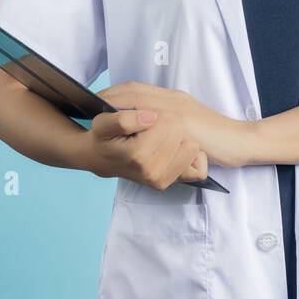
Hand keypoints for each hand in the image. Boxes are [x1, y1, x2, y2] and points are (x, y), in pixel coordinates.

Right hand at [82, 107, 209, 189]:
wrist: (101, 158)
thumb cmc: (104, 138)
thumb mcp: (103, 123)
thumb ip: (123, 119)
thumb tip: (150, 117)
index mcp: (137, 155)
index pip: (168, 122)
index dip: (156, 114)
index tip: (142, 119)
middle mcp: (152, 172)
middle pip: (181, 132)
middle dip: (167, 125)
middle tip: (148, 131)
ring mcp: (162, 181)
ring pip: (192, 146)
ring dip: (178, 139)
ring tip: (157, 140)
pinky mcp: (170, 183)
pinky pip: (198, 167)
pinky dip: (188, 157)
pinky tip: (171, 152)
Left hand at [99, 81, 254, 169]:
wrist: (238, 141)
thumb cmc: (215, 136)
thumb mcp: (189, 121)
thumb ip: (170, 118)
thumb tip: (147, 121)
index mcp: (174, 99)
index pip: (139, 89)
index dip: (117, 92)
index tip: (101, 97)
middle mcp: (174, 100)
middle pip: (135, 91)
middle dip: (111, 95)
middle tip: (94, 101)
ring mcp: (177, 110)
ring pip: (140, 100)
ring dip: (118, 105)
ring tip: (101, 112)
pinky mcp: (182, 123)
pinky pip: (153, 118)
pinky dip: (134, 118)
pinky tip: (122, 124)